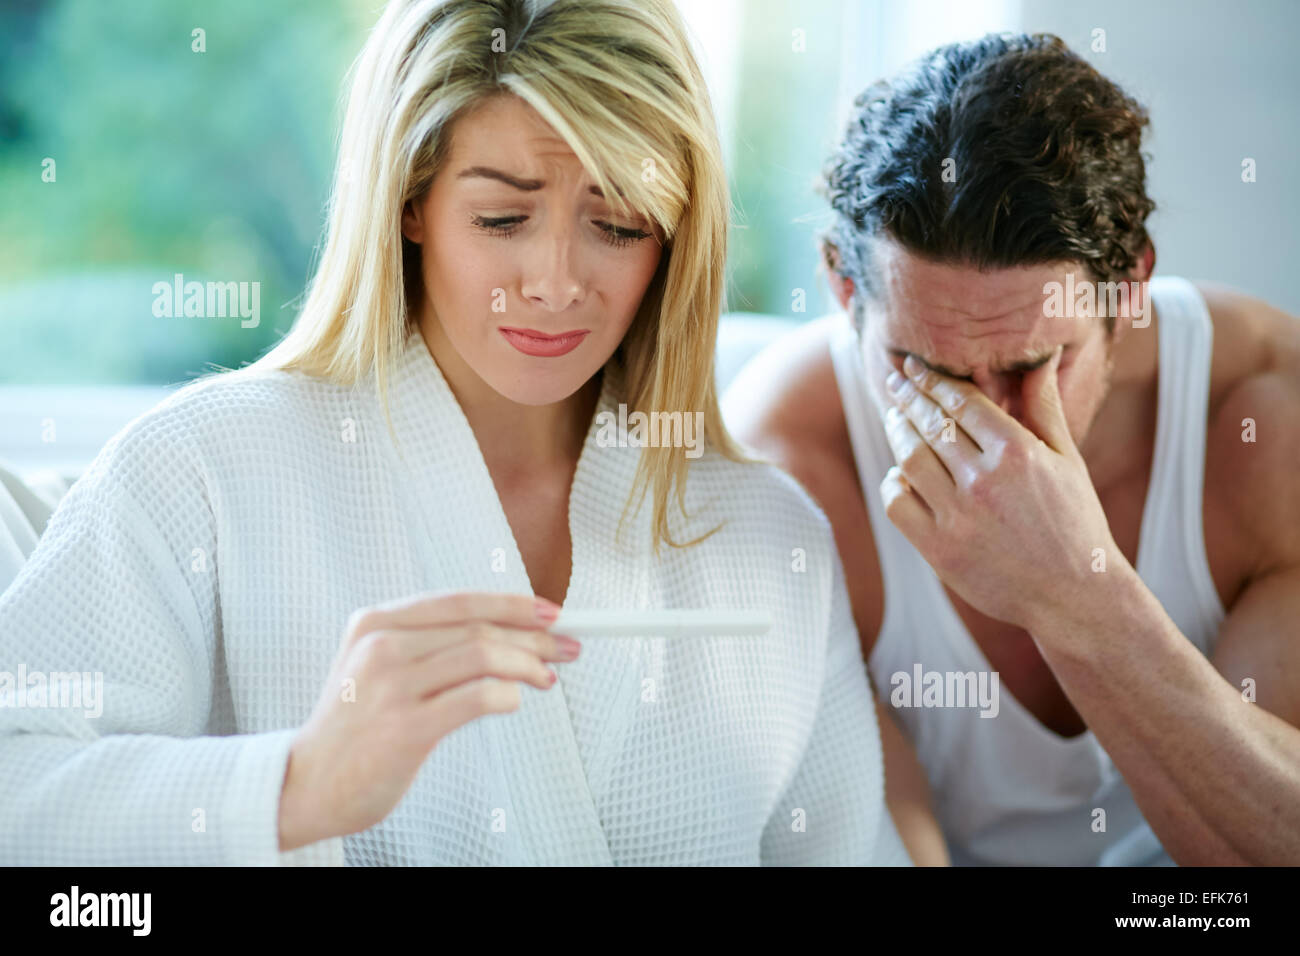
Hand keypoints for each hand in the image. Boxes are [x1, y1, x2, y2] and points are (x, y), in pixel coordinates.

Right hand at [278, 591, 578, 851]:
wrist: (307, 785)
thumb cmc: (353, 727)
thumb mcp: (375, 666)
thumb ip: (426, 644)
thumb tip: (506, 632)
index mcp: (374, 623)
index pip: (460, 602)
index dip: (512, 604)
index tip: (551, 614)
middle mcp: (380, 646)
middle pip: (478, 626)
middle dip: (534, 637)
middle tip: (566, 648)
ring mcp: (391, 686)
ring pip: (482, 655)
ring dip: (527, 664)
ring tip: (546, 678)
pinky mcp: (405, 728)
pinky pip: (476, 697)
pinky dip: (507, 695)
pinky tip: (514, 701)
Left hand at [877, 349, 1122, 631]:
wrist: (1074, 596)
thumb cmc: (1075, 523)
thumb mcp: (1068, 460)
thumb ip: (1045, 409)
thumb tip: (1039, 359)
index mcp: (1017, 453)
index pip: (961, 402)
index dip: (933, 381)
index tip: (915, 368)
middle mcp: (984, 481)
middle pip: (931, 424)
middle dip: (908, 397)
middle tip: (895, 382)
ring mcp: (958, 517)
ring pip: (909, 459)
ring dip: (897, 433)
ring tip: (895, 419)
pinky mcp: (939, 550)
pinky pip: (897, 504)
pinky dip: (892, 484)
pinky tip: (898, 475)